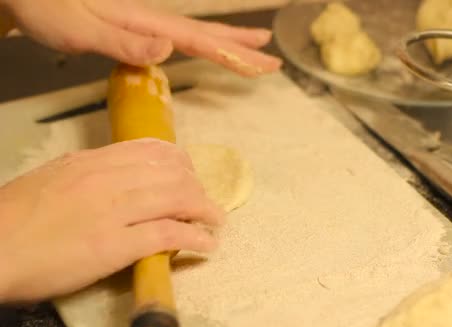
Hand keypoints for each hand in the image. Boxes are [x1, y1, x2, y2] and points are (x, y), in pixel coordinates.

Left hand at [0, 0, 281, 76]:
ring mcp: (148, 24)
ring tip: (255, 46)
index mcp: (148, 23)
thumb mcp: (85, 29)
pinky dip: (203, 43)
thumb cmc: (51, 9)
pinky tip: (205, 47)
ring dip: (229, 42)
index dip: (234, 53)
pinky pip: (182, 38)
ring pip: (197, 34)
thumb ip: (125, 42)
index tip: (264, 65)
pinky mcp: (139, 29)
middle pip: (207, 34)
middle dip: (242, 48)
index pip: (199, 40)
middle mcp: (154, 21)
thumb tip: (169, 50)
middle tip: (273, 62)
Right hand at [0, 138, 223, 303]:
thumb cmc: (14, 217)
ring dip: (204, 211)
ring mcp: (113, 210)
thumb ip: (90, 173)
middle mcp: (108, 179)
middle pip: (173, 173)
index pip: (153, 151)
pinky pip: (167, 233)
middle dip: (197, 188)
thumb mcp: (54, 178)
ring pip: (177, 197)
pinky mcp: (113, 245)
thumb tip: (120, 175)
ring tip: (214, 221)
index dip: (181, 164)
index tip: (191, 176)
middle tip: (205, 204)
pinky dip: (194, 237)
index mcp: (93, 161)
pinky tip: (205, 244)